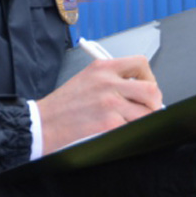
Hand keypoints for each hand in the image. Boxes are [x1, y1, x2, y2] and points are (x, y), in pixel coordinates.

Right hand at [36, 56, 162, 154]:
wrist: (42, 123)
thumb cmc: (61, 106)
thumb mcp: (86, 80)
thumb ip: (111, 80)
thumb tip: (137, 90)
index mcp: (101, 68)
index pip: (140, 63)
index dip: (149, 77)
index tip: (146, 87)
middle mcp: (107, 82)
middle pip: (151, 89)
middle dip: (153, 103)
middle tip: (145, 110)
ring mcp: (109, 103)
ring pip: (147, 111)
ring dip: (143, 120)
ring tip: (130, 123)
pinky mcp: (109, 123)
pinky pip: (135, 127)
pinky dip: (131, 132)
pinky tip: (119, 132)